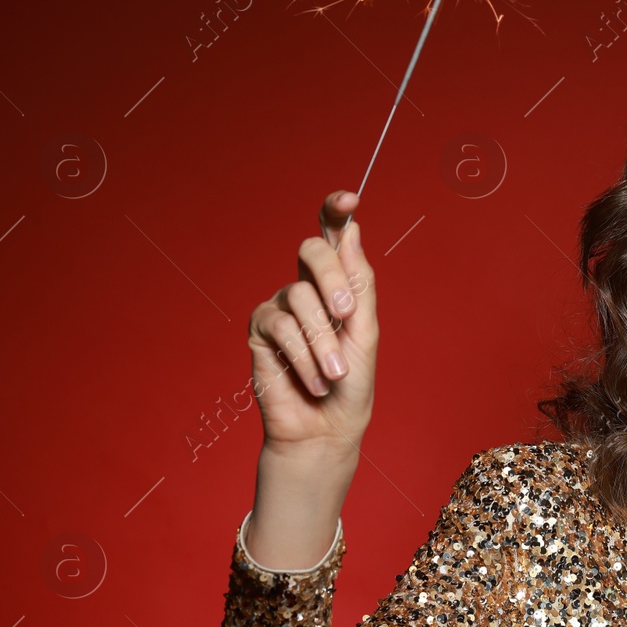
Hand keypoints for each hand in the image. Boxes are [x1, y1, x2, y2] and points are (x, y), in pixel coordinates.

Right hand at [246, 191, 376, 456]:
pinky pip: (281, 326)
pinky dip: (303, 356)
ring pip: (301, 297)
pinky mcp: (260, 329)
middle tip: (348, 313)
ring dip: (323, 340)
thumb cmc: (352, 383)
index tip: (349, 198)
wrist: (327, 428)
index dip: (336, 211)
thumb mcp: (366, 331)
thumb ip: (359, 283)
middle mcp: (307, 287)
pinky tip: (314, 380)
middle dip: (332, 278)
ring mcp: (281, 306)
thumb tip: (352, 231)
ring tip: (335, 373)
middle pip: (312, 251)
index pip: (334, 236)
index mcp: (339, 283)